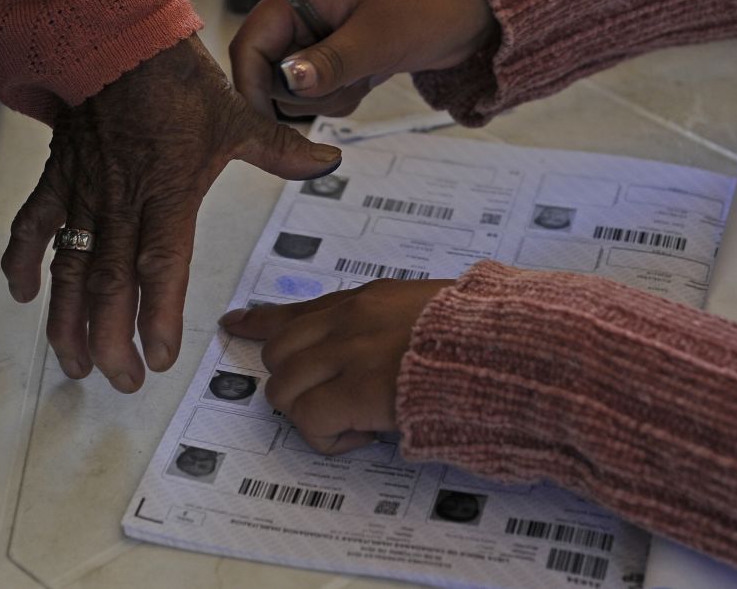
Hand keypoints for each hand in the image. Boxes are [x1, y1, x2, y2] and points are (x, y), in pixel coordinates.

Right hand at [1, 35, 342, 392]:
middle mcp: (123, 201)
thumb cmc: (180, 81)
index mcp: (169, 193)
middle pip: (109, 285)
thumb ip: (281, 150)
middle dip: (109, 340)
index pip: (161, 268)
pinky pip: (34, 224)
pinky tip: (20, 294)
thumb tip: (330, 162)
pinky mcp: (60, 177)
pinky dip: (22, 258)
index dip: (155, 317)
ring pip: (69, 268)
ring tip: (72, 363)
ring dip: (66, 319)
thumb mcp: (238, 116)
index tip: (157, 359)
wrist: (120, 38)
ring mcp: (86, 192)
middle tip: (117, 381)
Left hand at [220, 278, 454, 453]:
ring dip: (310, 412)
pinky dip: (329, 436)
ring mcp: (348, 353)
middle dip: (294, 381)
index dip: (263, 321)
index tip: (236, 323)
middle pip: (278, 351)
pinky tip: (365, 434)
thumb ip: (392, 324)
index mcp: (367, 299)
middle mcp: (348, 320)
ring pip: (283, 389)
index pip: (300, 310)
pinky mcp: (354, 390)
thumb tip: (378, 351)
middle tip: (331, 403)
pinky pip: (308, 419)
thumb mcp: (428, 310)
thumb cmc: (477, 336)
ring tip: (354, 422)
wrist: (500, 348)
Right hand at [229, 0, 495, 118]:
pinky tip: (372, 76)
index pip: (249, 47)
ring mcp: (317, 33)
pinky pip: (320, 91)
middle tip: (350, 81)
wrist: (472, 6)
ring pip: (296, 90)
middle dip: (306, 94)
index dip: (252, 89)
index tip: (267, 126)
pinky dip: (343, 96)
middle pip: (269, 74)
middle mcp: (299, 10)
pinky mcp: (335, 54)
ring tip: (368, 73)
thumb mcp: (378, 39)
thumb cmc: (429, 6)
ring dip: (329, 98)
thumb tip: (289, 84)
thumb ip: (330, 64)